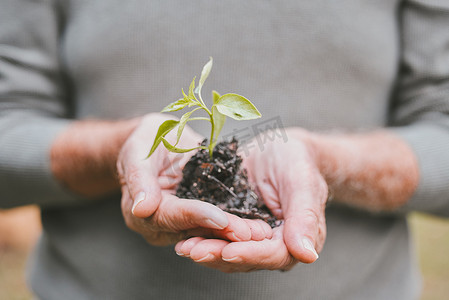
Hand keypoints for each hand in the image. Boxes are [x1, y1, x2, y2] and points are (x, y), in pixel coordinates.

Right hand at [117, 113, 271, 245]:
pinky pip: (219, 221)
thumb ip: (139, 179)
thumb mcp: (137, 152)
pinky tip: (260, 224)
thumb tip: (142, 208)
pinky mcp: (200, 215)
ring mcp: (182, 222)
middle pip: (193, 230)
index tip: (220, 218)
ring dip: (236, 232)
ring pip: (209, 230)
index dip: (196, 216)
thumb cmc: (145, 142)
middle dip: (224, 232)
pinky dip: (238, 222)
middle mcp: (162, 224)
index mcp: (141, 212)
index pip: (171, 216)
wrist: (160, 140)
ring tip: (262, 232)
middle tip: (251, 234)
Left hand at [175, 132, 326, 270]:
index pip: (273, 254)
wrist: (280, 148)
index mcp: (296, 238)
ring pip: (228, 251)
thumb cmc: (296, 161)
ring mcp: (252, 236)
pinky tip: (184, 236)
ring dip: (206, 250)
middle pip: (246, 257)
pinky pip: (217, 236)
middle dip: (219, 254)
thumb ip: (305, 217)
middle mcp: (273, 243)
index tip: (229, 252)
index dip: (250, 254)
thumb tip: (307, 255)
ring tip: (184, 247)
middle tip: (195, 251)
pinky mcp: (234, 226)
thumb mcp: (302, 182)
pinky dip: (202, 236)